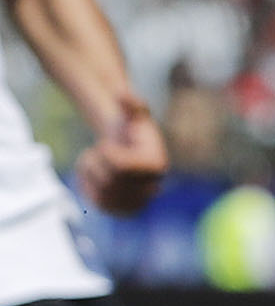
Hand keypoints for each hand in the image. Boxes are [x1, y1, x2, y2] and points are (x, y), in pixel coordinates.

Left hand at [73, 98, 165, 215]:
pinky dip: (87, 188)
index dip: (106, 154)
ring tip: (95, 163)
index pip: (120, 166)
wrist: (127, 148)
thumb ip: (130, 104)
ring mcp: (139, 203)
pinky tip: (92, 177)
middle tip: (97, 152)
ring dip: (90, 175)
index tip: (106, 145)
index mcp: (156, 166)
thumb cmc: (129, 128)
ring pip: (101, 195)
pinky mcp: (123, 212)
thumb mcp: (131, 114)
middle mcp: (153, 189)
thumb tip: (125, 94)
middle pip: (108, 181)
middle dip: (95, 163)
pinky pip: (97, 205)